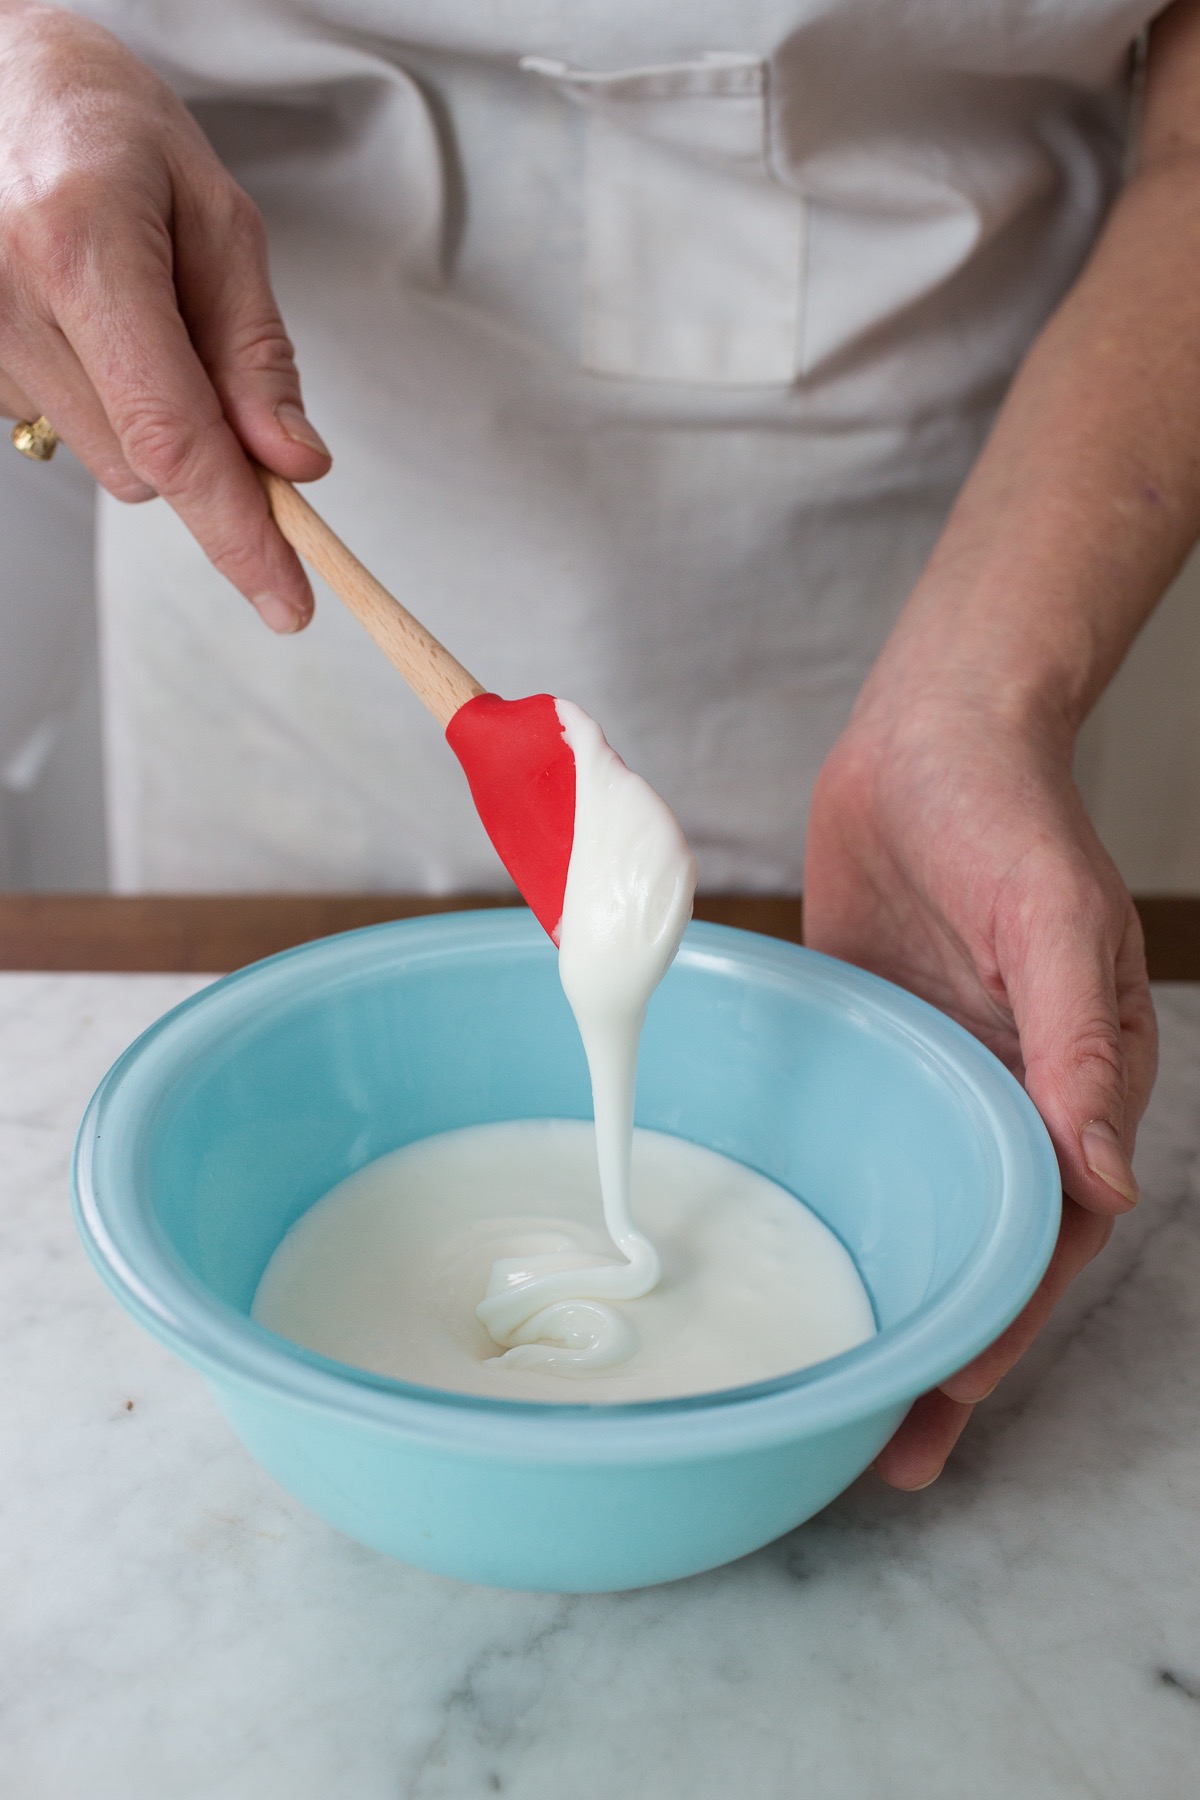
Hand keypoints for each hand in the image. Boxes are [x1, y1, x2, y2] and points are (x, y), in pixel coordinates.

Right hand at [0, 0, 328, 630]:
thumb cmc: (104, 125)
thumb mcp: (215, 212)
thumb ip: (255, 349)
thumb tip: (294, 466)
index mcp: (83, 246)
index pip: (176, 436)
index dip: (239, 533)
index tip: (288, 600)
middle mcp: (9, 297)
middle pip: (146, 463)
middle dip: (206, 445)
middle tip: (206, 345)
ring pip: (108, 458)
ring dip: (147, 414)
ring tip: (126, 302)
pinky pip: (63, 428)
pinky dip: (99, 396)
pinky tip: (80, 315)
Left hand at [804, 690, 1157, 1489]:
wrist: (930, 732)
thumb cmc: (1011, 813)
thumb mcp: (1054, 922)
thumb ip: (1074, 1049)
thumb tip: (1105, 1179)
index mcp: (1073, 1083)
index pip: (1045, 1235)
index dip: (1003, 1323)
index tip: (950, 1399)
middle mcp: (1007, 1096)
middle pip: (979, 1247)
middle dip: (943, 1349)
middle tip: (882, 1452)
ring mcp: (934, 1076)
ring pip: (917, 1211)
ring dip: (889, 1295)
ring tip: (837, 1393)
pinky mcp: (873, 1046)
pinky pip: (858, 1141)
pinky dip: (841, 1205)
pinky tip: (799, 1253)